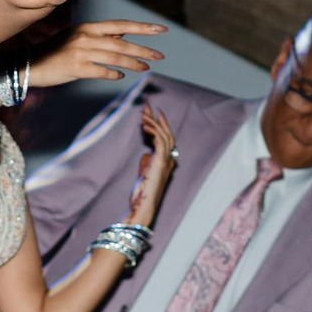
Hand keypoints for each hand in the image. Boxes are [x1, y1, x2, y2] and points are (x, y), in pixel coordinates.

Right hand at [28, 17, 164, 93]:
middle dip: (143, 49)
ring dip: (132, 63)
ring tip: (145, 67)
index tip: (161, 29)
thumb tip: (123, 34)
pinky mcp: (76, 68)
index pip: (121, 25)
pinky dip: (113, 74)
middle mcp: (86, 37)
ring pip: (114, 57)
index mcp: (88, 27)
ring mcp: (81, 52)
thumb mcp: (78, 38)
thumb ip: (100, 37)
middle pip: (121, 43)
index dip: (142, 27)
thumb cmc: (56, 53)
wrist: (30, 65)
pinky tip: (120, 76)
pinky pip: (101, 71)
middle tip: (159, 55)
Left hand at [129, 104, 176, 228]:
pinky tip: (145, 125)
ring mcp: (166, 160)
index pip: (164, 138)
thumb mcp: (144, 173)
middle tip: (148, 106)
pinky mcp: (160, 162)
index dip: (158, 125)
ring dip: (153, 122)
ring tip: (143, 113)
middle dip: (157, 119)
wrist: (143, 205)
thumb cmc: (142, 193)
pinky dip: (153, 131)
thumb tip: (146, 152)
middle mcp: (169, 159)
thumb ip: (146, 161)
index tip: (149, 114)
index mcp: (166, 161)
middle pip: (166, 133)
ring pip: (164, 135)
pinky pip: (160, 141)